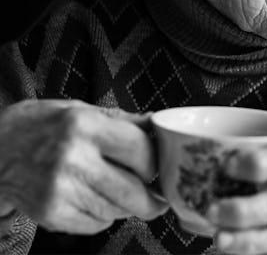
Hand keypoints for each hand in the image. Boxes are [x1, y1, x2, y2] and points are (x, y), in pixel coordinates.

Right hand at [0, 100, 167, 233]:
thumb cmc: (39, 126)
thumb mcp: (79, 110)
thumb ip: (121, 120)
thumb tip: (158, 123)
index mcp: (84, 125)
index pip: (140, 150)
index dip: (154, 164)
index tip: (157, 170)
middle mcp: (72, 157)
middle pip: (134, 191)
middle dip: (152, 200)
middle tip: (156, 199)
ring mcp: (60, 188)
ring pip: (117, 210)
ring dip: (126, 207)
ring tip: (116, 193)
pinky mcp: (51, 212)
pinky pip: (96, 224)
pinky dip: (103, 217)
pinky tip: (92, 200)